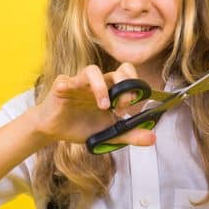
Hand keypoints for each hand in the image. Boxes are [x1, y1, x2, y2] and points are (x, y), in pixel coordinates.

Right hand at [31, 63, 156, 148]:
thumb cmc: (81, 126)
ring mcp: (80, 82)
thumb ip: (130, 134)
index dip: (134, 89)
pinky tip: (67, 92)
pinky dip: (68, 85)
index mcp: (111, 90)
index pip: (129, 77)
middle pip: (118, 70)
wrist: (55, 130)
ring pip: (93, 71)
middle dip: (125, 85)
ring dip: (100, 87)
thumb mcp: (109, 133)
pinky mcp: (62, 85)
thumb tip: (153, 138)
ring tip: (103, 106)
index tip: (127, 110)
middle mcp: (98, 83)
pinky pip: (66, 80)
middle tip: (121, 106)